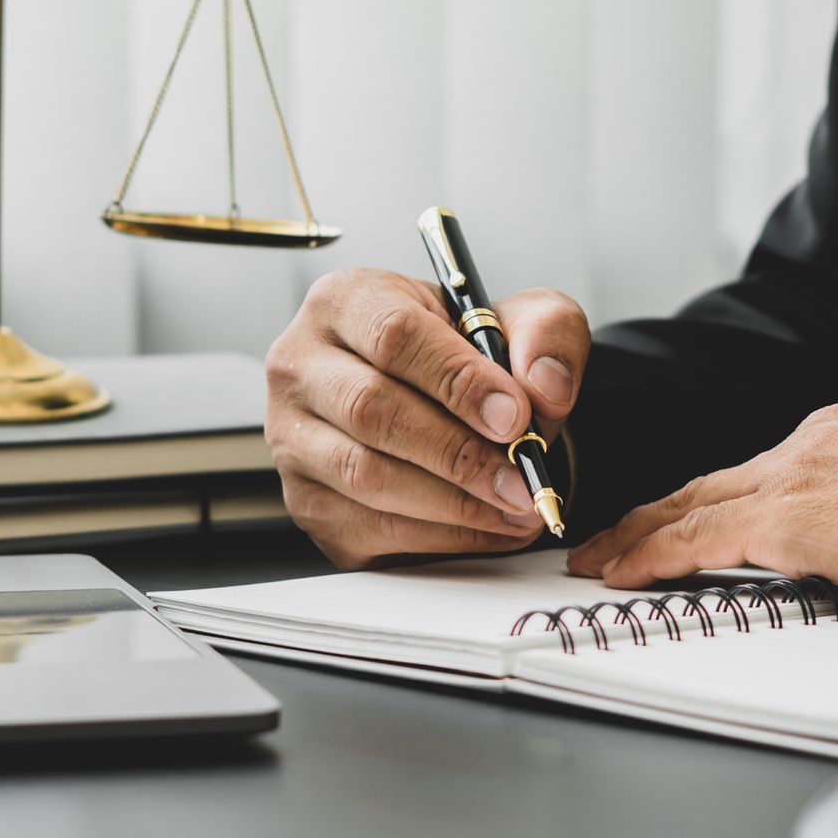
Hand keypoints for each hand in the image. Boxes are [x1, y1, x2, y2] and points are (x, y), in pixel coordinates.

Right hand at [266, 268, 590, 569]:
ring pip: (367, 476)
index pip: (394, 335)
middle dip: (459, 453)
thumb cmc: (466, 356)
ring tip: (516, 505)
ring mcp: (292, 437)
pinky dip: (441, 535)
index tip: (515, 417)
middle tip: (520, 478)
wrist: (441, 404)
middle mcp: (301, 365)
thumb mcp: (518, 321)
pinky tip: (489, 526)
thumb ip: (545, 333)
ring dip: (453, 502)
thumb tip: (544, 386)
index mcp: (345, 301)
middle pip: (372, 410)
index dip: (459, 381)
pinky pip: (370, 526)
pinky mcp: (306, 500)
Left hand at [566, 390, 837, 615]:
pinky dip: (651, 554)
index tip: (714, 512)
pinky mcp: (793, 517)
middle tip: (622, 531)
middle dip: (667, 509)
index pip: (782, 466)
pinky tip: (621, 573)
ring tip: (602, 556)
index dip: (739, 494)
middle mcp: (825, 434)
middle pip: (724, 479)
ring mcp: (804, 472)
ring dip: (643, 533)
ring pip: (698, 503)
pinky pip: (698, 538)